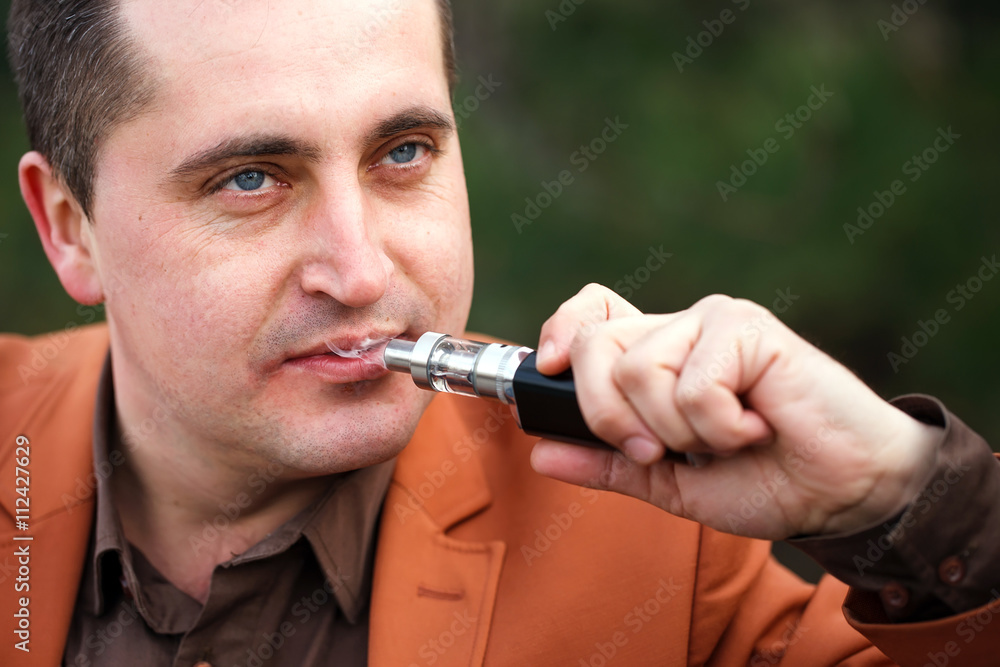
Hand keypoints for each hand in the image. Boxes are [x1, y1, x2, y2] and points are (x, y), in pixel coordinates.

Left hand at [530, 284, 942, 539]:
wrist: (841, 492)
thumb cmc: (763, 480)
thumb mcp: (668, 485)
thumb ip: (606, 465)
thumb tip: (539, 453)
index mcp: (657, 356)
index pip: (590, 312)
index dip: (560, 331)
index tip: (550, 369)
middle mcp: (679, 329)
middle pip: (595, 346)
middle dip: (610, 417)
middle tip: (659, 452)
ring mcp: (712, 323)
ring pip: (639, 370)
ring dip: (678, 431)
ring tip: (726, 438)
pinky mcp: (747, 328)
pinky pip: (693, 384)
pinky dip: (719, 427)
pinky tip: (757, 425)